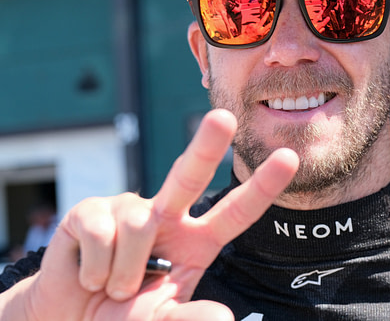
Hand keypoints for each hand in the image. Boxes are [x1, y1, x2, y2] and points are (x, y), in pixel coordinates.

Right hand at [5, 109, 297, 319]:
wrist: (70, 320)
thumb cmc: (125, 316)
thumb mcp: (163, 320)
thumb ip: (191, 319)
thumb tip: (224, 319)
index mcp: (196, 241)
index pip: (236, 213)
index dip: (262, 187)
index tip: (290, 158)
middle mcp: (167, 216)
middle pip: (190, 175)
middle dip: (206, 145)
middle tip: (224, 117)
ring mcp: (129, 209)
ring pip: (139, 226)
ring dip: (124, 273)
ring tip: (113, 287)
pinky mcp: (92, 211)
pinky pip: (102, 233)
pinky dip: (95, 268)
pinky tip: (90, 273)